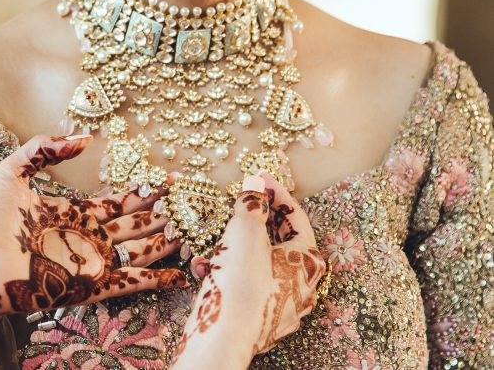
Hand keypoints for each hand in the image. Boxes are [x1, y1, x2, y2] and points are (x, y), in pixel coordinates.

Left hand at [0, 134, 187, 322]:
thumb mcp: (12, 171)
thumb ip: (44, 149)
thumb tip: (84, 137)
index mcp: (70, 214)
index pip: (115, 203)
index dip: (140, 193)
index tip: (165, 181)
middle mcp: (85, 239)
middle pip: (133, 226)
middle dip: (160, 215)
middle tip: (189, 203)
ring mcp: (89, 263)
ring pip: (137, 252)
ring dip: (164, 241)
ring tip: (191, 229)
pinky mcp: (89, 286)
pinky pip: (129, 284)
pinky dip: (156, 280)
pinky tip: (180, 274)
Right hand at [171, 172, 326, 366]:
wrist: (223, 336)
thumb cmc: (241, 282)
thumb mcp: (244, 231)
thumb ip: (251, 203)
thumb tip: (255, 184)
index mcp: (308, 261)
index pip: (295, 217)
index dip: (274, 192)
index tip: (256, 177)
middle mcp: (303, 285)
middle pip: (280, 240)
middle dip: (254, 220)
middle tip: (239, 203)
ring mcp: (284, 305)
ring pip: (260, 263)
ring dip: (234, 247)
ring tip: (213, 241)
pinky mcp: (262, 319)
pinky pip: (248, 284)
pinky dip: (229, 272)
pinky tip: (206, 268)